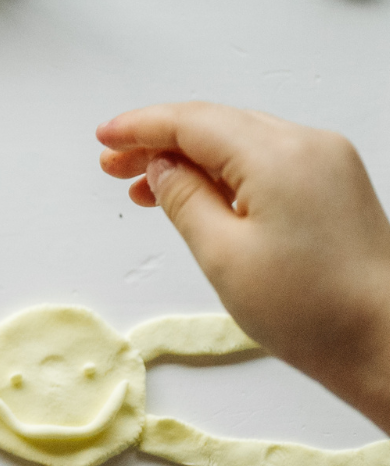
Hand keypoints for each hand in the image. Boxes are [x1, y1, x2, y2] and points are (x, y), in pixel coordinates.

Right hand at [98, 102, 389, 418]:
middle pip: (217, 124)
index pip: (194, 122)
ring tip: (145, 188)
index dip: (141, 127)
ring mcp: (328, 163)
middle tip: (112, 166)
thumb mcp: (222, 255)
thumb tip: (162, 167)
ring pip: (241, 141)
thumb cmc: (312, 310)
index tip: (104, 138)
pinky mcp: (335, 186)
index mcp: (279, 156)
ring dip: (190, 158)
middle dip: (160, 141)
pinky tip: (197, 195)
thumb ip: (183, 199)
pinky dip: (225, 171)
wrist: (388, 344)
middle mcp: (308, 146)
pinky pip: (267, 161)